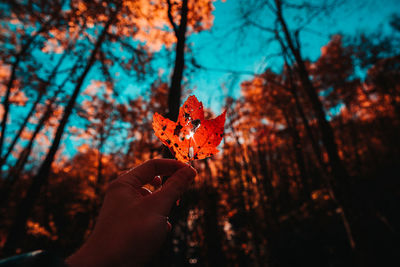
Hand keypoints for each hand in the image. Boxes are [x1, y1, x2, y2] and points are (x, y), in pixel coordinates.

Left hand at [66, 159, 196, 266]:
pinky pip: (147, 215)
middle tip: (180, 197)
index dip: (174, 166)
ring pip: (151, 200)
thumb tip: (190, 170)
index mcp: (125, 183)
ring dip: (163, 208)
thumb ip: (175, 186)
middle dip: (169, 189)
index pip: (153, 165)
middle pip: (152, 181)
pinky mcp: (127, 225)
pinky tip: (160, 230)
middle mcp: (122, 194)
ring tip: (164, 220)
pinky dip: (157, 220)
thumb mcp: (158, 207)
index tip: (192, 172)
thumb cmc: (129, 234)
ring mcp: (124, 210)